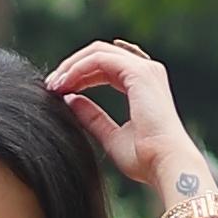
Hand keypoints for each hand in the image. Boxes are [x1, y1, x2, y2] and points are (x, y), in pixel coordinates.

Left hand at [43, 38, 195, 193]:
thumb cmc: (145, 159)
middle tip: (51, 86)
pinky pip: (99, 59)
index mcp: (142, 85)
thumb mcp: (110, 136)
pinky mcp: (138, 72)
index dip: (78, 75)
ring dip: (71, 66)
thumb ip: (92, 117)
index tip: (57, 91)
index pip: (104, 67)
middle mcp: (146, 72)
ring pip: (97, 52)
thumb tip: (70, 100)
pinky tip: (64, 84)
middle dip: (72, 67)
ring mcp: (144, 69)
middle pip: (99, 54)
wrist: (166, 165)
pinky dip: (78, 68)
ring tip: (54, 85)